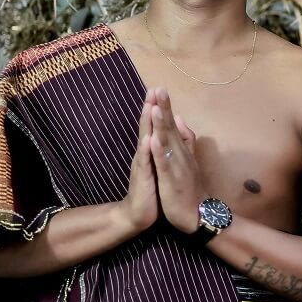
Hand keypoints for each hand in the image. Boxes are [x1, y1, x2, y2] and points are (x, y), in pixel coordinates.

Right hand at [118, 94, 160, 233]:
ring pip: (144, 141)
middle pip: (148, 127)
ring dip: (146, 124)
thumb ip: (159, 149)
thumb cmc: (150, 188)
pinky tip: (148, 139)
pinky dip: (146, 151)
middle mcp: (144, 154)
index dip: (157, 108)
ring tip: (149, 106)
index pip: (154, 126)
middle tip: (153, 89)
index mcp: (151, 151)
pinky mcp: (143, 179)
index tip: (160, 89)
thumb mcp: (157, 165)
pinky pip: (145, 163)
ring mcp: (142, 165)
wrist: (139, 213)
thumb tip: (162, 132)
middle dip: (150, 108)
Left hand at [147, 87, 207, 232]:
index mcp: (179, 150)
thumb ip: (185, 139)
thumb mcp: (187, 160)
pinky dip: (159, 152)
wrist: (197, 215)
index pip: (171, 125)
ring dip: (162, 125)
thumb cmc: (189, 188)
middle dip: (165, 108)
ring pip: (168, 143)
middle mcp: (179, 154)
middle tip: (159, 88)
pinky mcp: (172, 180)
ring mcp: (177, 166)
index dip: (166, 107)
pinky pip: (164, 164)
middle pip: (170, 128)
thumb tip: (180, 119)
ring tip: (156, 108)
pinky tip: (153, 140)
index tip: (159, 88)